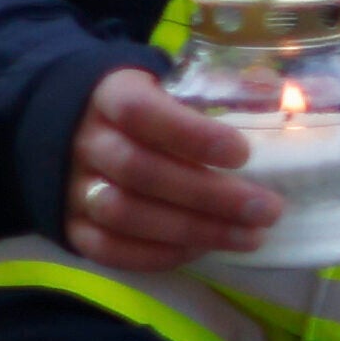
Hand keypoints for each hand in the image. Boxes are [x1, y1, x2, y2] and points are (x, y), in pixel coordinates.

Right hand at [60, 60, 288, 272]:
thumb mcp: (165, 85)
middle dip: (209, 195)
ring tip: (248, 237)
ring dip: (192, 230)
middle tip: (266, 209)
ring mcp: (74, 187)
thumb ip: (208, 91)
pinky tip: (200, 251)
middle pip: (139, 171)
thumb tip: (268, 91)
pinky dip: (156, 255)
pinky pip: (107, 249)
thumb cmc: (143, 110)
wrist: (72, 132)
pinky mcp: (71, 225)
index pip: (140, 112)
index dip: (191, 135)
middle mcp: (86, 142)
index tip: (242, 153)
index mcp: (109, 96)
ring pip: (124, 214)